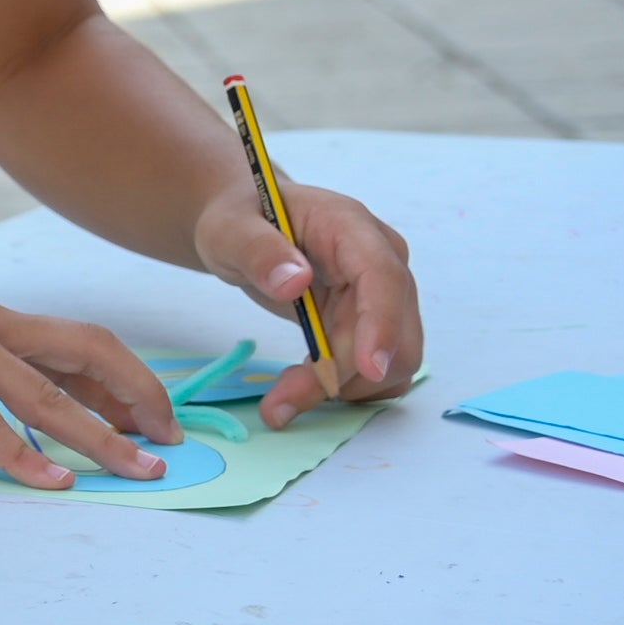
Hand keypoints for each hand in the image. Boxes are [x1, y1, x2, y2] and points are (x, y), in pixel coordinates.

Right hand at [0, 236, 180, 489]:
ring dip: (104, 437)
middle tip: (170, 440)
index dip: (116, 381)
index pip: (71, 349)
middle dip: (138, 396)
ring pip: (51, 396)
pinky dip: (22, 456)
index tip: (145, 414)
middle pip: (89, 354)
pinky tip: (55, 482)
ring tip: (142, 472)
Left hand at [193, 175, 419, 418]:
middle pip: (393, 332)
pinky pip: (378, 369)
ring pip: (390, 360)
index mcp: (353, 228)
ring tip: (283, 396)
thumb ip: (257, 250)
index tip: (369, 368)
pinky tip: (301, 384)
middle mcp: (382, 262)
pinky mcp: (373, 323)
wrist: (247, 230)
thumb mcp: (230, 230)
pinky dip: (346, 387)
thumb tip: (296, 280)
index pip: (383, 278)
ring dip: (343, 387)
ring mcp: (384, 295)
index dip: (382, 324)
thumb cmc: (241, 221)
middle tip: (281, 404)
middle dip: (345, 374)